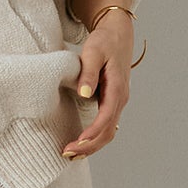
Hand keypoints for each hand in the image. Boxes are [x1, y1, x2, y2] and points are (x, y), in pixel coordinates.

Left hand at [61, 9, 132, 159]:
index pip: (106, 117)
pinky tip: (80, 143)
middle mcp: (120, 99)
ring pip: (108, 132)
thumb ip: (88, 73)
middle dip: (89, 146)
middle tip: (67, 154)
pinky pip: (106, 126)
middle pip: (108, 131)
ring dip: (91, 146)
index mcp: (117, 88)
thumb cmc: (104, 41)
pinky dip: (94, 138)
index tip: (77, 142)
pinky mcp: (112, 102)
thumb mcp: (93, 52)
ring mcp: (117, 102)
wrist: (117, 33)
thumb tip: (84, 94)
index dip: (92, 132)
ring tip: (71, 154)